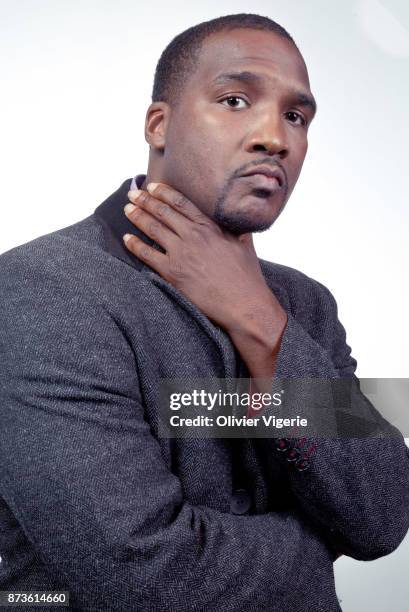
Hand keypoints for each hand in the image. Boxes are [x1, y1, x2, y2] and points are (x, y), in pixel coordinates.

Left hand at [122, 182, 283, 334]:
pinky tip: (127, 238)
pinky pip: (147, 255)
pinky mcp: (172, 273)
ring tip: (127, 209)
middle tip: (132, 194)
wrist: (243, 303)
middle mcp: (192, 236)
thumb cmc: (246, 276)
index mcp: (209, 226)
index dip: (164, 192)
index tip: (152, 186)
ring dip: (137, 217)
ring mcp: (180, 254)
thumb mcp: (244, 243)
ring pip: (153, 229)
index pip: (181, 203)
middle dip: (145, 200)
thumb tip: (237, 216)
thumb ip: (236, 227)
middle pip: (162, 212)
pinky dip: (135, 245)